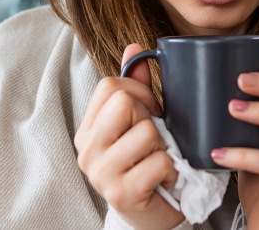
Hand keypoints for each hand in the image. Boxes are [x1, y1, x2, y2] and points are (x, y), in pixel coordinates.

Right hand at [74, 44, 184, 229]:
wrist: (150, 218)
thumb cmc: (145, 166)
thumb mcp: (138, 125)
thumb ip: (135, 88)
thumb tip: (135, 46)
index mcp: (87, 130)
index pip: (109, 86)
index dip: (139, 91)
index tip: (149, 111)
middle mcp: (87, 150)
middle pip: (124, 103)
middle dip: (150, 118)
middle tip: (153, 140)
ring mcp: (101, 173)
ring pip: (146, 132)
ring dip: (164, 147)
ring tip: (159, 161)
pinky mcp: (121, 193)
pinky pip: (159, 161)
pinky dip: (171, 170)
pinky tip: (164, 179)